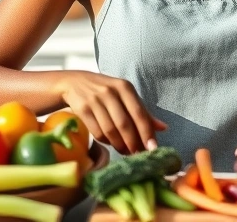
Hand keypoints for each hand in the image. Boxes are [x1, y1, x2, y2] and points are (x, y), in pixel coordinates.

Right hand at [53, 70, 167, 155]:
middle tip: (138, 154)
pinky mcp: (82, 108)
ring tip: (125, 151)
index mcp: (125, 87)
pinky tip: (110, 143)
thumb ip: (143, 111)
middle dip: (133, 143)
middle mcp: (110, 91)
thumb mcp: (124, 95)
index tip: (153, 149)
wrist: (73, 83)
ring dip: (119, 145)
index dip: (147, 133)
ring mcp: (95, 99)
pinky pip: (96, 131)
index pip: (139, 113)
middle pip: (125, 124)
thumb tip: (164, 128)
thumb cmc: (105, 91)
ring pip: (110, 130)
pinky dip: (106, 141)